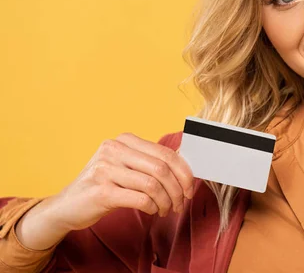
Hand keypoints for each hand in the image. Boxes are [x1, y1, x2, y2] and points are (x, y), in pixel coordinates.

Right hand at [46, 132, 194, 231]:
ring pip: (153, 184)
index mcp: (124, 140)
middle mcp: (113, 149)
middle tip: (181, 203)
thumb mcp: (127, 167)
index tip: (189, 188)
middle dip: (178, 189)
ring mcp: (105, 169)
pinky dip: (152, 207)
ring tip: (165, 209)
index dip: (184, 172)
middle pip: (162, 168)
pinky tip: (152, 211)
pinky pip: (140, 198)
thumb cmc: (104, 186)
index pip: (166, 153)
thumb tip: (185, 164)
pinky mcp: (100, 191)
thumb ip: (150, 162)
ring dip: (166, 201)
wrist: (66, 206)